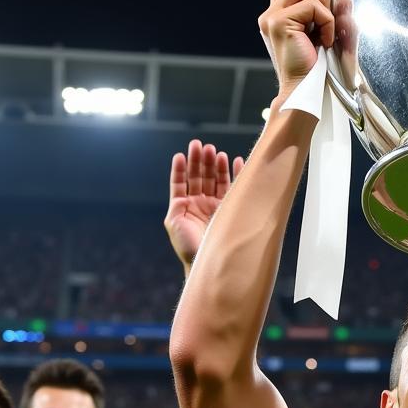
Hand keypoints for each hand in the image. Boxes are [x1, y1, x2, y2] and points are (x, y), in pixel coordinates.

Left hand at [165, 139, 243, 271]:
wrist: (206, 261)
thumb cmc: (187, 246)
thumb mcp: (174, 223)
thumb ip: (176, 204)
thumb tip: (182, 190)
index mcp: (184, 205)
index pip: (182, 181)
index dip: (181, 168)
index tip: (181, 155)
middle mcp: (199, 203)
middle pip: (199, 176)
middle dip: (200, 161)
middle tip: (201, 146)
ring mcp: (215, 205)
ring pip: (215, 179)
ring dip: (214, 165)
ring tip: (214, 151)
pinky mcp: (229, 208)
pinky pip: (232, 187)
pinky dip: (234, 174)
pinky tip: (234, 160)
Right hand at [258, 0, 334, 94]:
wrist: (305, 91)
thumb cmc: (317, 67)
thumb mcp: (328, 31)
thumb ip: (333, 8)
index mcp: (280, 11)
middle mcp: (272, 11)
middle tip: (324, 10)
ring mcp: (273, 16)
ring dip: (325, 6)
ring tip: (324, 32)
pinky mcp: (280, 22)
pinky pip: (315, 5)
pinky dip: (327, 22)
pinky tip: (324, 41)